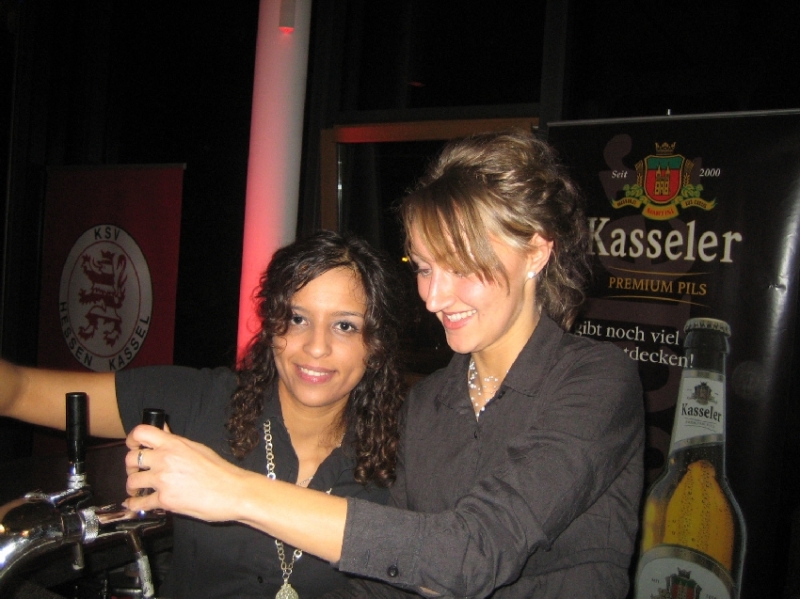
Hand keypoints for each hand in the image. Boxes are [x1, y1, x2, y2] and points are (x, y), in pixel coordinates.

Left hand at [124, 424, 250, 520]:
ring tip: (138, 491)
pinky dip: (135, 505)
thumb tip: (163, 431)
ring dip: (133, 488)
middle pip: (130, 458)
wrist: (233, 491)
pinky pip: (139, 503)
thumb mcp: (197, 448)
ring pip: (132, 482)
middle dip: (130, 467)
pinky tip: (137, 505)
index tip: (133, 447)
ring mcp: (163, 480)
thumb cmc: (220, 470)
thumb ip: (175, 442)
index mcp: (173, 444)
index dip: (132, 439)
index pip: (141, 433)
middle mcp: (165, 459)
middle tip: (136, 473)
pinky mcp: (165, 500)